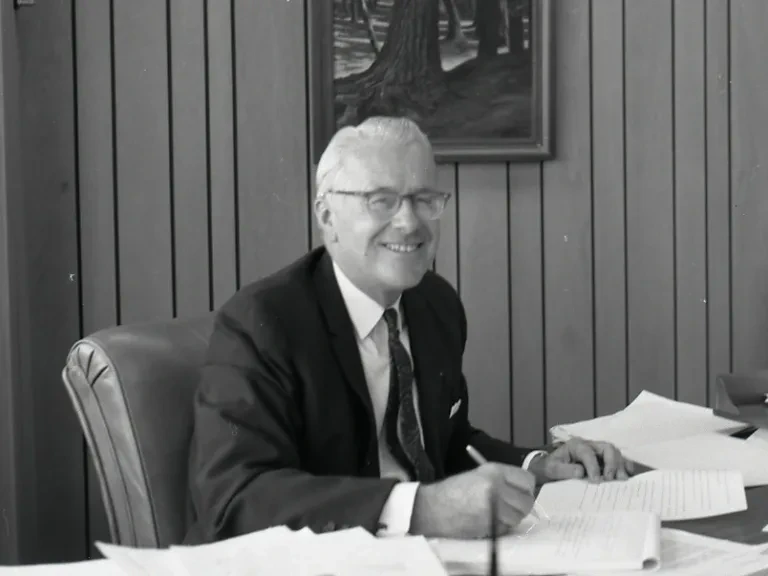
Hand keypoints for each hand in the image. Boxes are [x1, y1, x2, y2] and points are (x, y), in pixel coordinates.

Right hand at [409, 463, 535, 538]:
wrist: (433, 508)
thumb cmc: (453, 491)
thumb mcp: (478, 475)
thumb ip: (502, 479)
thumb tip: (524, 489)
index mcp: (494, 471)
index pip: (527, 479)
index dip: (527, 487)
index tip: (523, 491)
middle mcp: (496, 487)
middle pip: (527, 501)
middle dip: (522, 505)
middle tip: (512, 505)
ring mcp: (494, 507)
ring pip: (518, 516)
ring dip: (511, 517)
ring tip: (496, 512)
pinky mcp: (489, 525)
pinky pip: (507, 528)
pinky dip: (502, 526)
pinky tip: (488, 519)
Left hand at [527, 437, 633, 483]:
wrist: (553, 468)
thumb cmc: (553, 467)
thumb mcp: (553, 469)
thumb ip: (564, 470)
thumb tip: (581, 472)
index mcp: (576, 445)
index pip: (588, 452)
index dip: (593, 466)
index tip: (596, 481)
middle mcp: (590, 445)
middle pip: (607, 448)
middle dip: (611, 463)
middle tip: (610, 479)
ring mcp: (600, 451)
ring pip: (616, 452)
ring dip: (620, 466)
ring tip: (620, 481)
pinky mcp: (606, 459)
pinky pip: (620, 459)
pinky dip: (625, 466)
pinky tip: (627, 476)